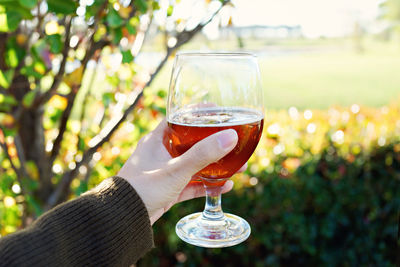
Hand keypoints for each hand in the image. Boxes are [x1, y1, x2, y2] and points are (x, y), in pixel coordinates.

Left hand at [118, 119, 244, 224]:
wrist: (124, 219)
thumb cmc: (143, 188)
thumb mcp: (176, 169)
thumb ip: (203, 154)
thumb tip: (230, 136)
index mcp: (157, 139)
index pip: (180, 118)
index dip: (199, 113)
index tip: (219, 111)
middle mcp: (161, 153)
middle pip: (193, 142)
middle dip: (214, 144)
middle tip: (233, 142)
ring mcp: (165, 171)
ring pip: (195, 164)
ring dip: (215, 166)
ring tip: (238, 166)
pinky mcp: (169, 189)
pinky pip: (192, 183)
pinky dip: (207, 184)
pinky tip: (225, 186)